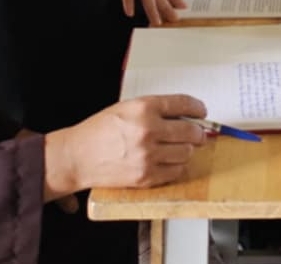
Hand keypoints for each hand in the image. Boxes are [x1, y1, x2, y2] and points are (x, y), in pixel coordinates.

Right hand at [43, 95, 208, 197]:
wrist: (78, 157)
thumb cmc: (100, 131)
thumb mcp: (127, 108)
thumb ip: (155, 110)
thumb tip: (184, 116)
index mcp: (143, 108)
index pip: (183, 104)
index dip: (197, 108)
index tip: (201, 111)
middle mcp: (148, 131)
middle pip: (190, 131)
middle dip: (197, 132)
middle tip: (196, 133)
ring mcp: (148, 156)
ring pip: (187, 152)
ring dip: (186, 150)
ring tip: (177, 147)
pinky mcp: (146, 176)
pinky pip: (176, 171)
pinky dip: (177, 166)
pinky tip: (168, 160)